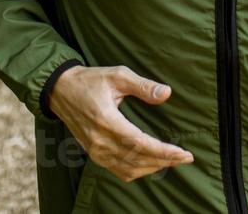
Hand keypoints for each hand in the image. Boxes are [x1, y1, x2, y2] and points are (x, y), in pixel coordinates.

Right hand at [46, 64, 194, 182]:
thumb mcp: (117, 75)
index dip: (163, 151)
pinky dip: (137, 171)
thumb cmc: (90, 80)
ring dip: (153, 168)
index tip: (183, 153)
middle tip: (185, 157)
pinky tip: (151, 165)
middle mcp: (100, 141)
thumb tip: (166, 93)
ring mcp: (95, 150)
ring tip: (173, 161)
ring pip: (129, 169)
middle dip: (165, 160)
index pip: (140, 144)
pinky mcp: (94, 154)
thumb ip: (142, 85)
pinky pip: (118, 171)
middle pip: (137, 159)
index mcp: (106, 121)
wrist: (61, 91)